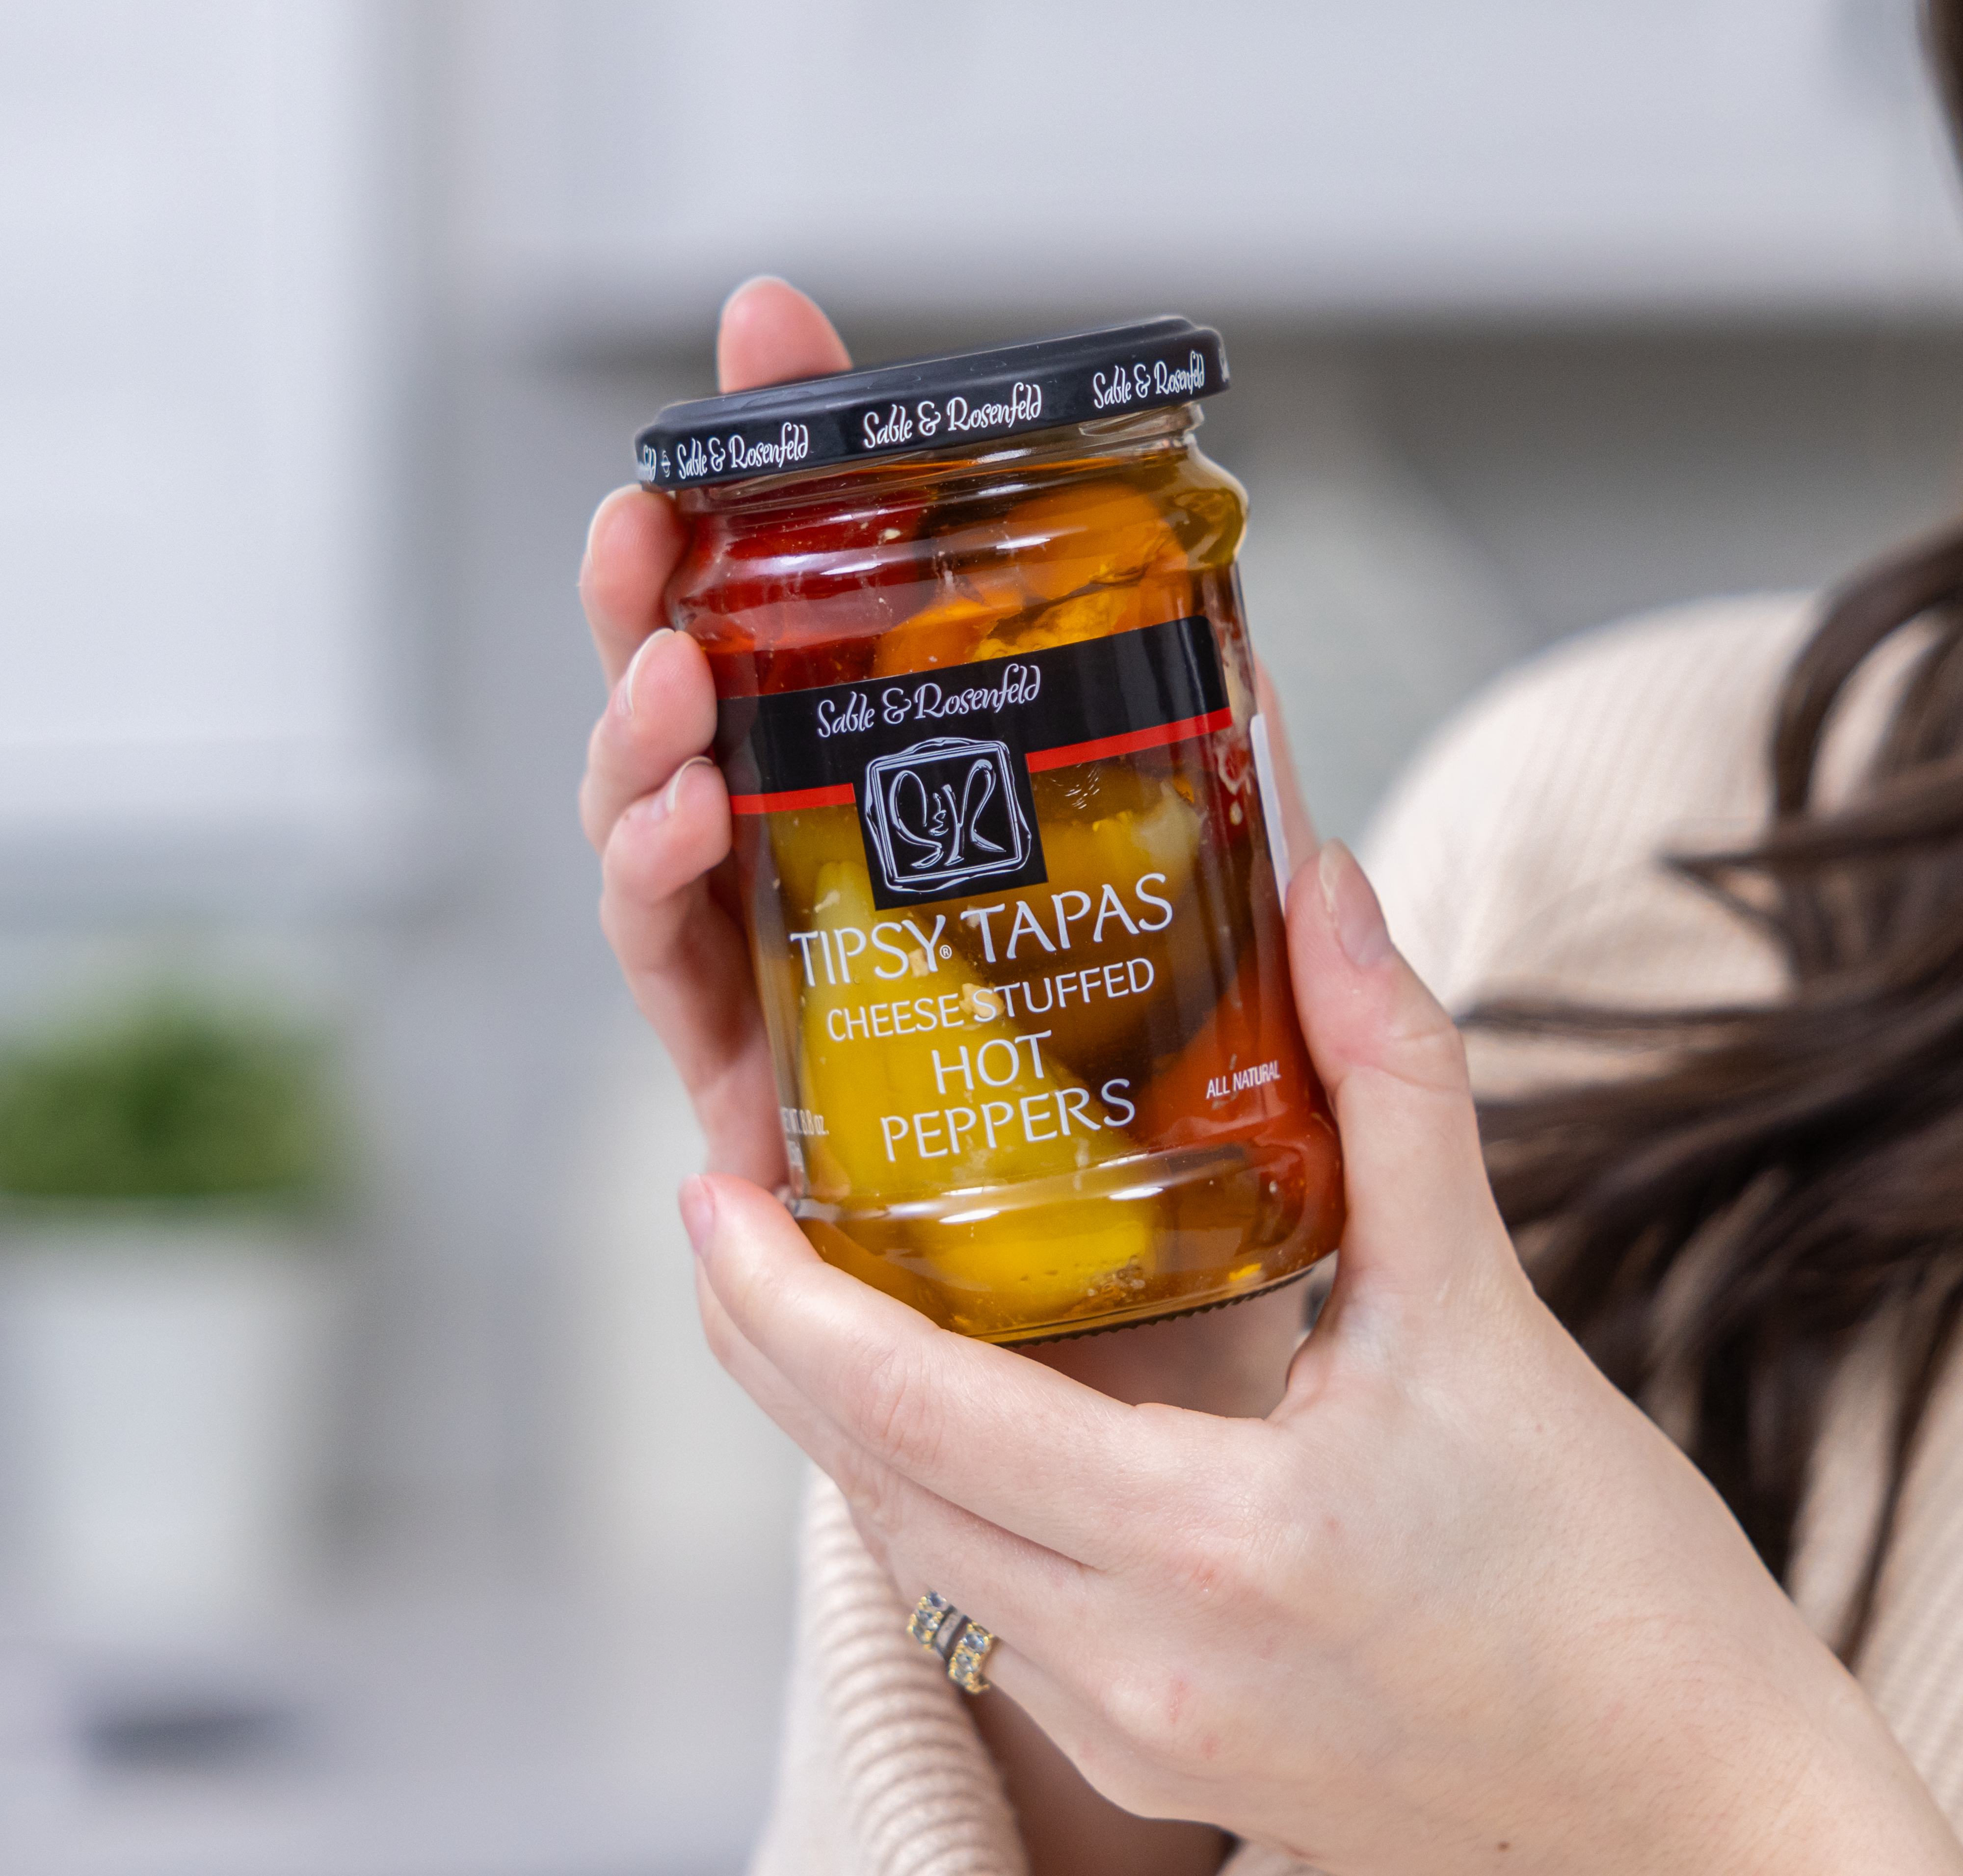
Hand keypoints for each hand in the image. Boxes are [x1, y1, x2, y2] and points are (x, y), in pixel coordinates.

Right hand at [576, 276, 1307, 1405]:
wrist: (1150, 1385)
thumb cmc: (1185, 1183)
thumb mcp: (1241, 1009)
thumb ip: (1270, 909)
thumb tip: (1302, 773)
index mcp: (924, 848)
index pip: (836, 642)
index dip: (793, 492)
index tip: (776, 342)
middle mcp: (829, 914)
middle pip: (710, 723)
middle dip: (661, 594)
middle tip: (661, 508)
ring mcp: (782, 1013)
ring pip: (663, 845)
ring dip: (645, 742)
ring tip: (680, 679)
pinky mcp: (762, 1127)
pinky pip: (685, 999)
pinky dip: (662, 909)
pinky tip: (681, 829)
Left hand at [677, 842, 1962, 1872]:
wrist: (1697, 1824)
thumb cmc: (1613, 1583)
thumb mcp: (1492, 1314)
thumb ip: (1396, 1089)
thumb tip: (1329, 897)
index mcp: (1212, 1544)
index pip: (909, 1409)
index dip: (777, 1299)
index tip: (706, 1195)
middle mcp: (1139, 1662)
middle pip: (873, 1482)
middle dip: (774, 1346)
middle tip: (729, 1216)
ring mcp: (1138, 1733)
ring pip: (918, 1551)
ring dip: (849, 1422)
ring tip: (819, 1291)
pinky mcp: (1158, 1764)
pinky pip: (988, 1611)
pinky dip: (939, 1499)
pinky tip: (955, 1413)